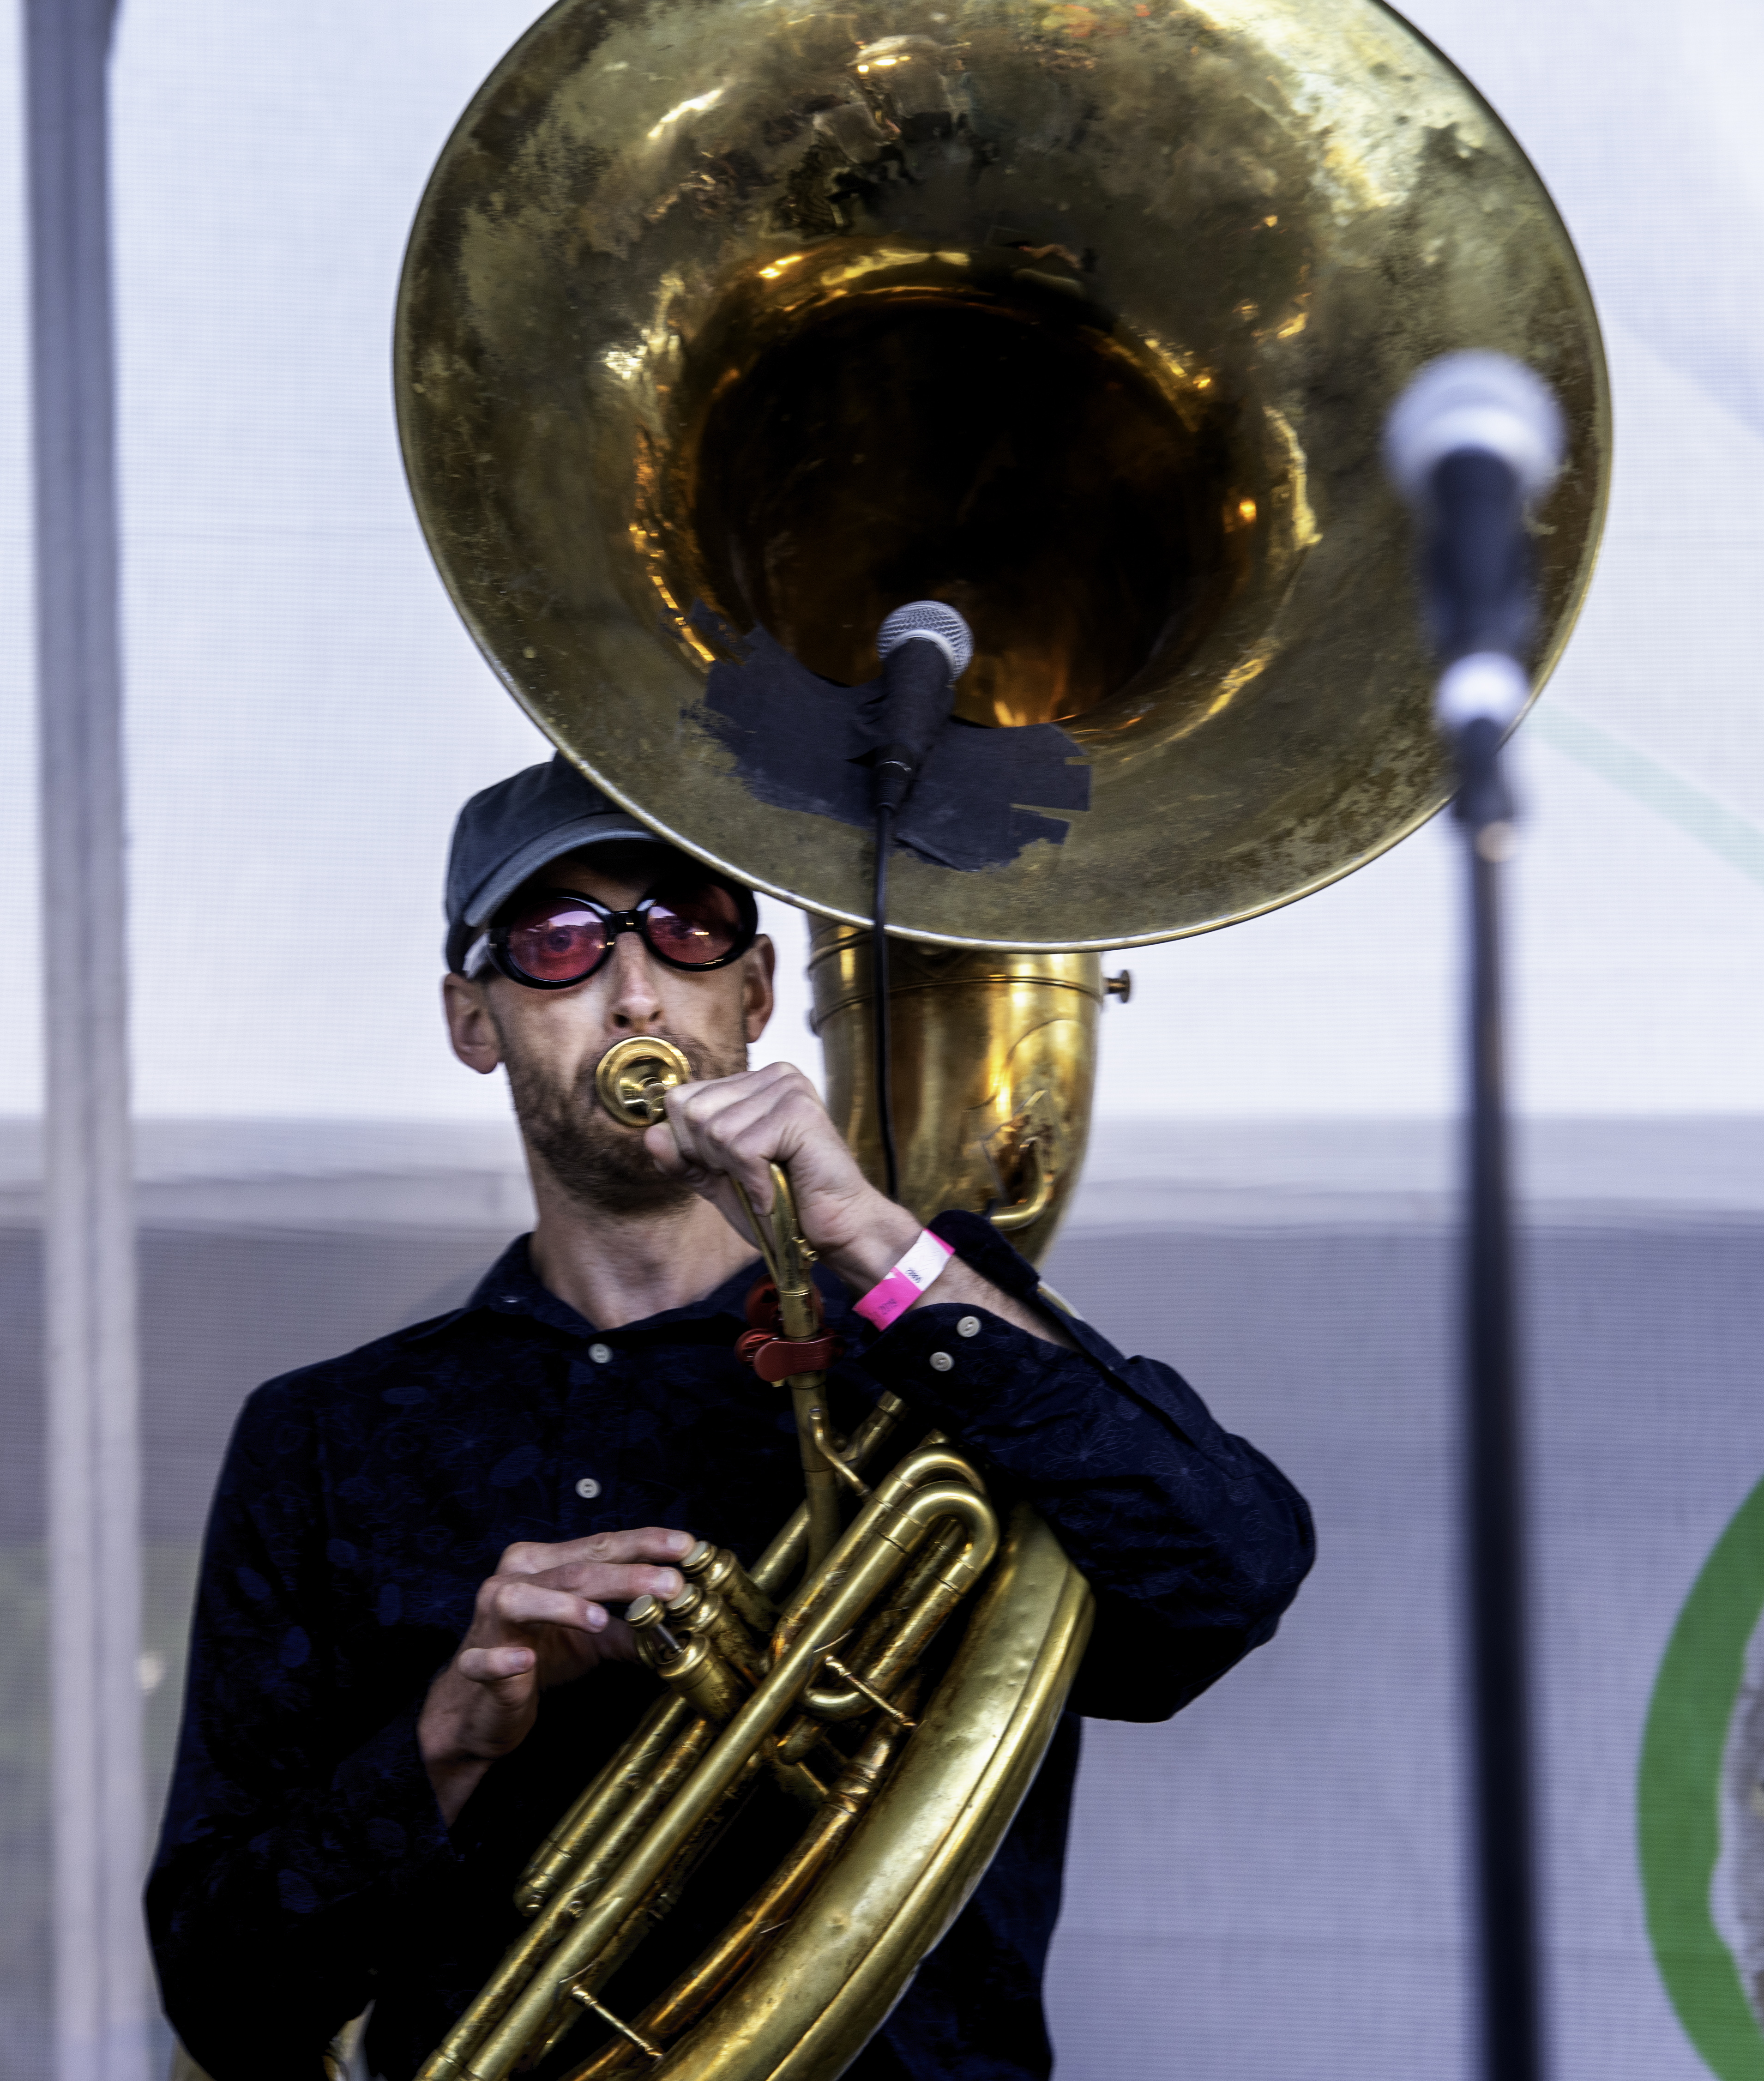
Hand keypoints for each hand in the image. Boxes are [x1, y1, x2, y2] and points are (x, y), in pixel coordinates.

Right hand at [419, 1527, 691, 1822]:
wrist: (482, 1707)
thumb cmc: (536, 1658)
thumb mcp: (591, 1641)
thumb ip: (630, 1627)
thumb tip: (680, 1622)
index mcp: (544, 1565)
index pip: (599, 1546)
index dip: (643, 1544)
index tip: (686, 1546)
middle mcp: (514, 1580)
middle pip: (573, 1570)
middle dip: (625, 1575)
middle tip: (670, 1584)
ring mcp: (490, 1621)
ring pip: (526, 1599)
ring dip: (565, 1606)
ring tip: (602, 1619)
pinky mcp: (474, 1664)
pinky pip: (484, 1659)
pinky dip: (502, 1658)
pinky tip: (522, 1659)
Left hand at [645, 1063, 919, 1291]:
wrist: (834, 1233)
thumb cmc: (784, 1206)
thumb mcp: (720, 1182)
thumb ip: (684, 1158)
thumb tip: (651, 1134)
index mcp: (753, 1083)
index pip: (682, 1099)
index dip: (690, 1146)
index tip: (725, 1171)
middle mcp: (772, 1076)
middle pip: (692, 1111)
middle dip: (709, 1158)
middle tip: (749, 1179)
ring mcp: (788, 1089)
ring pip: (714, 1129)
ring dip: (734, 1171)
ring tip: (766, 1184)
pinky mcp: (798, 1112)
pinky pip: (741, 1147)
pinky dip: (753, 1181)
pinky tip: (775, 1192)